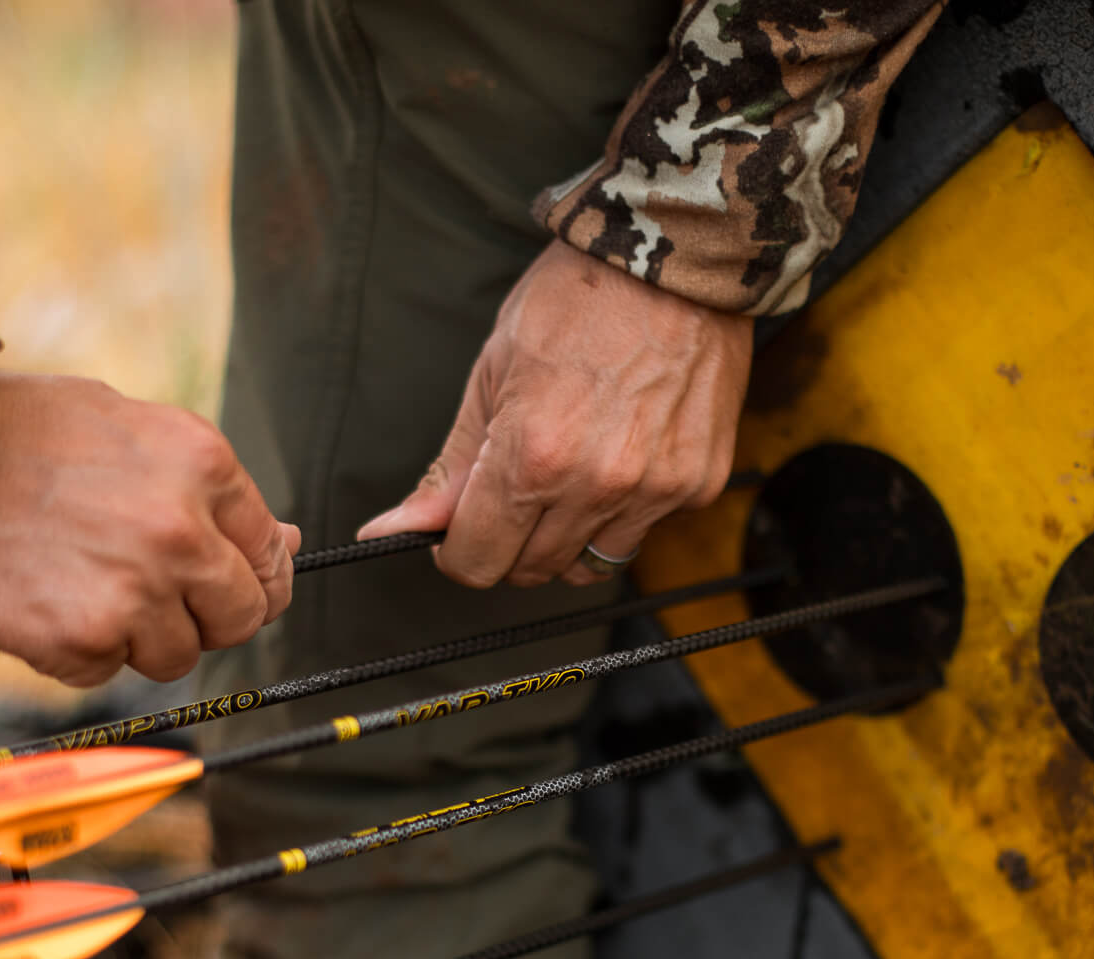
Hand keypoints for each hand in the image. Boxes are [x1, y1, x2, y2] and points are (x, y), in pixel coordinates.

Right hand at [0, 372, 297, 686]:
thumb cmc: (12, 435)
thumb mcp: (122, 423)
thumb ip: (205, 486)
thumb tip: (286, 541)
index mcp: (200, 463)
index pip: (268, 551)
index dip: (249, 575)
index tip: (226, 584)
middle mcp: (181, 530)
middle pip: (241, 615)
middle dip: (203, 615)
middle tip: (151, 598)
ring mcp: (135, 589)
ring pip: (178, 654)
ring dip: (138, 637)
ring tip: (80, 589)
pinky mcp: (83, 638)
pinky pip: (108, 671)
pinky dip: (78, 653)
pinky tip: (42, 604)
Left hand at [356, 239, 751, 586]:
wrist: (674, 253)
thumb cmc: (576, 298)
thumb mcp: (492, 371)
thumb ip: (451, 465)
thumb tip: (395, 529)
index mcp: (531, 457)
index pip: (478, 562)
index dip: (458, 551)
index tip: (460, 530)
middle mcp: (595, 485)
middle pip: (531, 570)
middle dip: (510, 542)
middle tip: (514, 486)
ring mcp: (654, 490)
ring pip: (589, 564)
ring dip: (566, 535)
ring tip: (571, 468)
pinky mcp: (697, 484)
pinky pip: (642, 531)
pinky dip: (623, 510)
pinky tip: (622, 450)